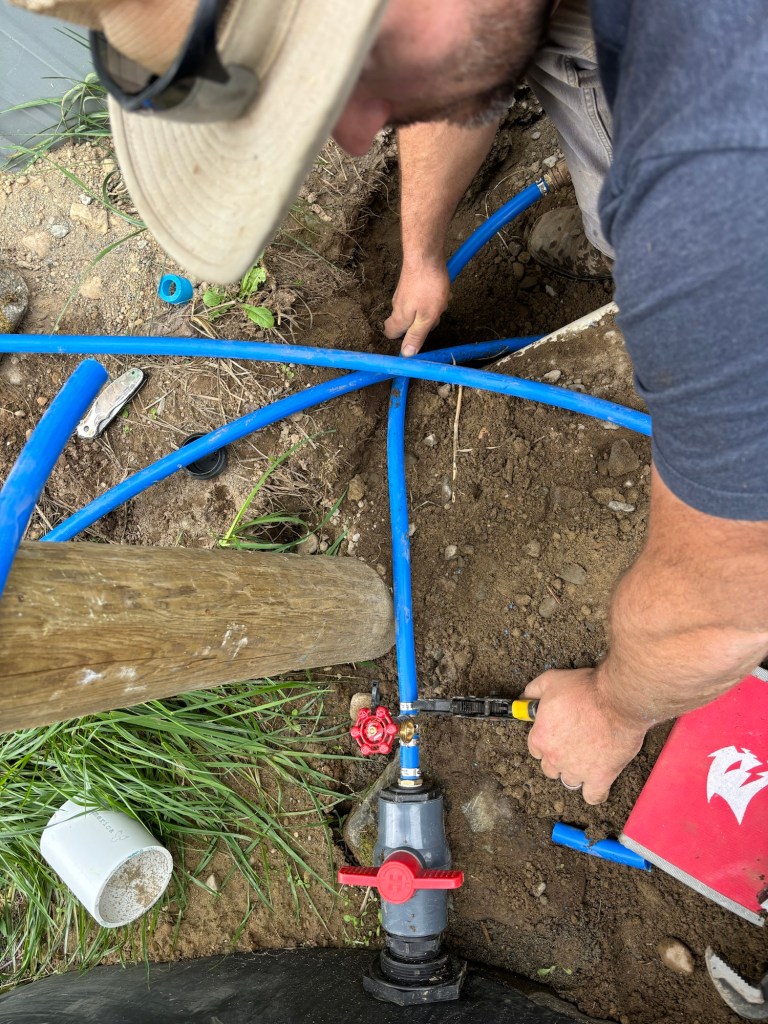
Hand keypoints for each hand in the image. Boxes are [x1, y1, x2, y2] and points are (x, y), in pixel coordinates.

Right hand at [383, 260, 449, 356]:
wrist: (425, 255)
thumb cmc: (428, 287)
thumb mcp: (426, 318)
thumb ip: (416, 336)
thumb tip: (406, 354)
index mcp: (400, 318)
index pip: (391, 334)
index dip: (402, 339)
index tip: (416, 338)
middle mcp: (397, 306)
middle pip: (407, 322)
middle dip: (423, 323)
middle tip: (435, 315)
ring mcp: (403, 293)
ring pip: (416, 309)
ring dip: (430, 308)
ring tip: (440, 299)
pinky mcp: (410, 283)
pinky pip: (421, 296)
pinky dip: (431, 297)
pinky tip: (440, 289)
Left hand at [523, 668, 647, 803]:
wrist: (617, 700)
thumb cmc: (586, 689)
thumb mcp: (551, 680)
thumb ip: (533, 691)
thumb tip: (524, 697)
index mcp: (540, 737)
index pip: (535, 748)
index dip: (546, 740)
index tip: (556, 733)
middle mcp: (555, 758)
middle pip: (550, 768)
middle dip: (559, 757)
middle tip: (573, 742)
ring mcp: (577, 770)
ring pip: (570, 780)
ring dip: (575, 771)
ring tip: (587, 756)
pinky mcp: (600, 778)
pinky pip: (593, 796)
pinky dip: (594, 791)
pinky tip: (596, 782)